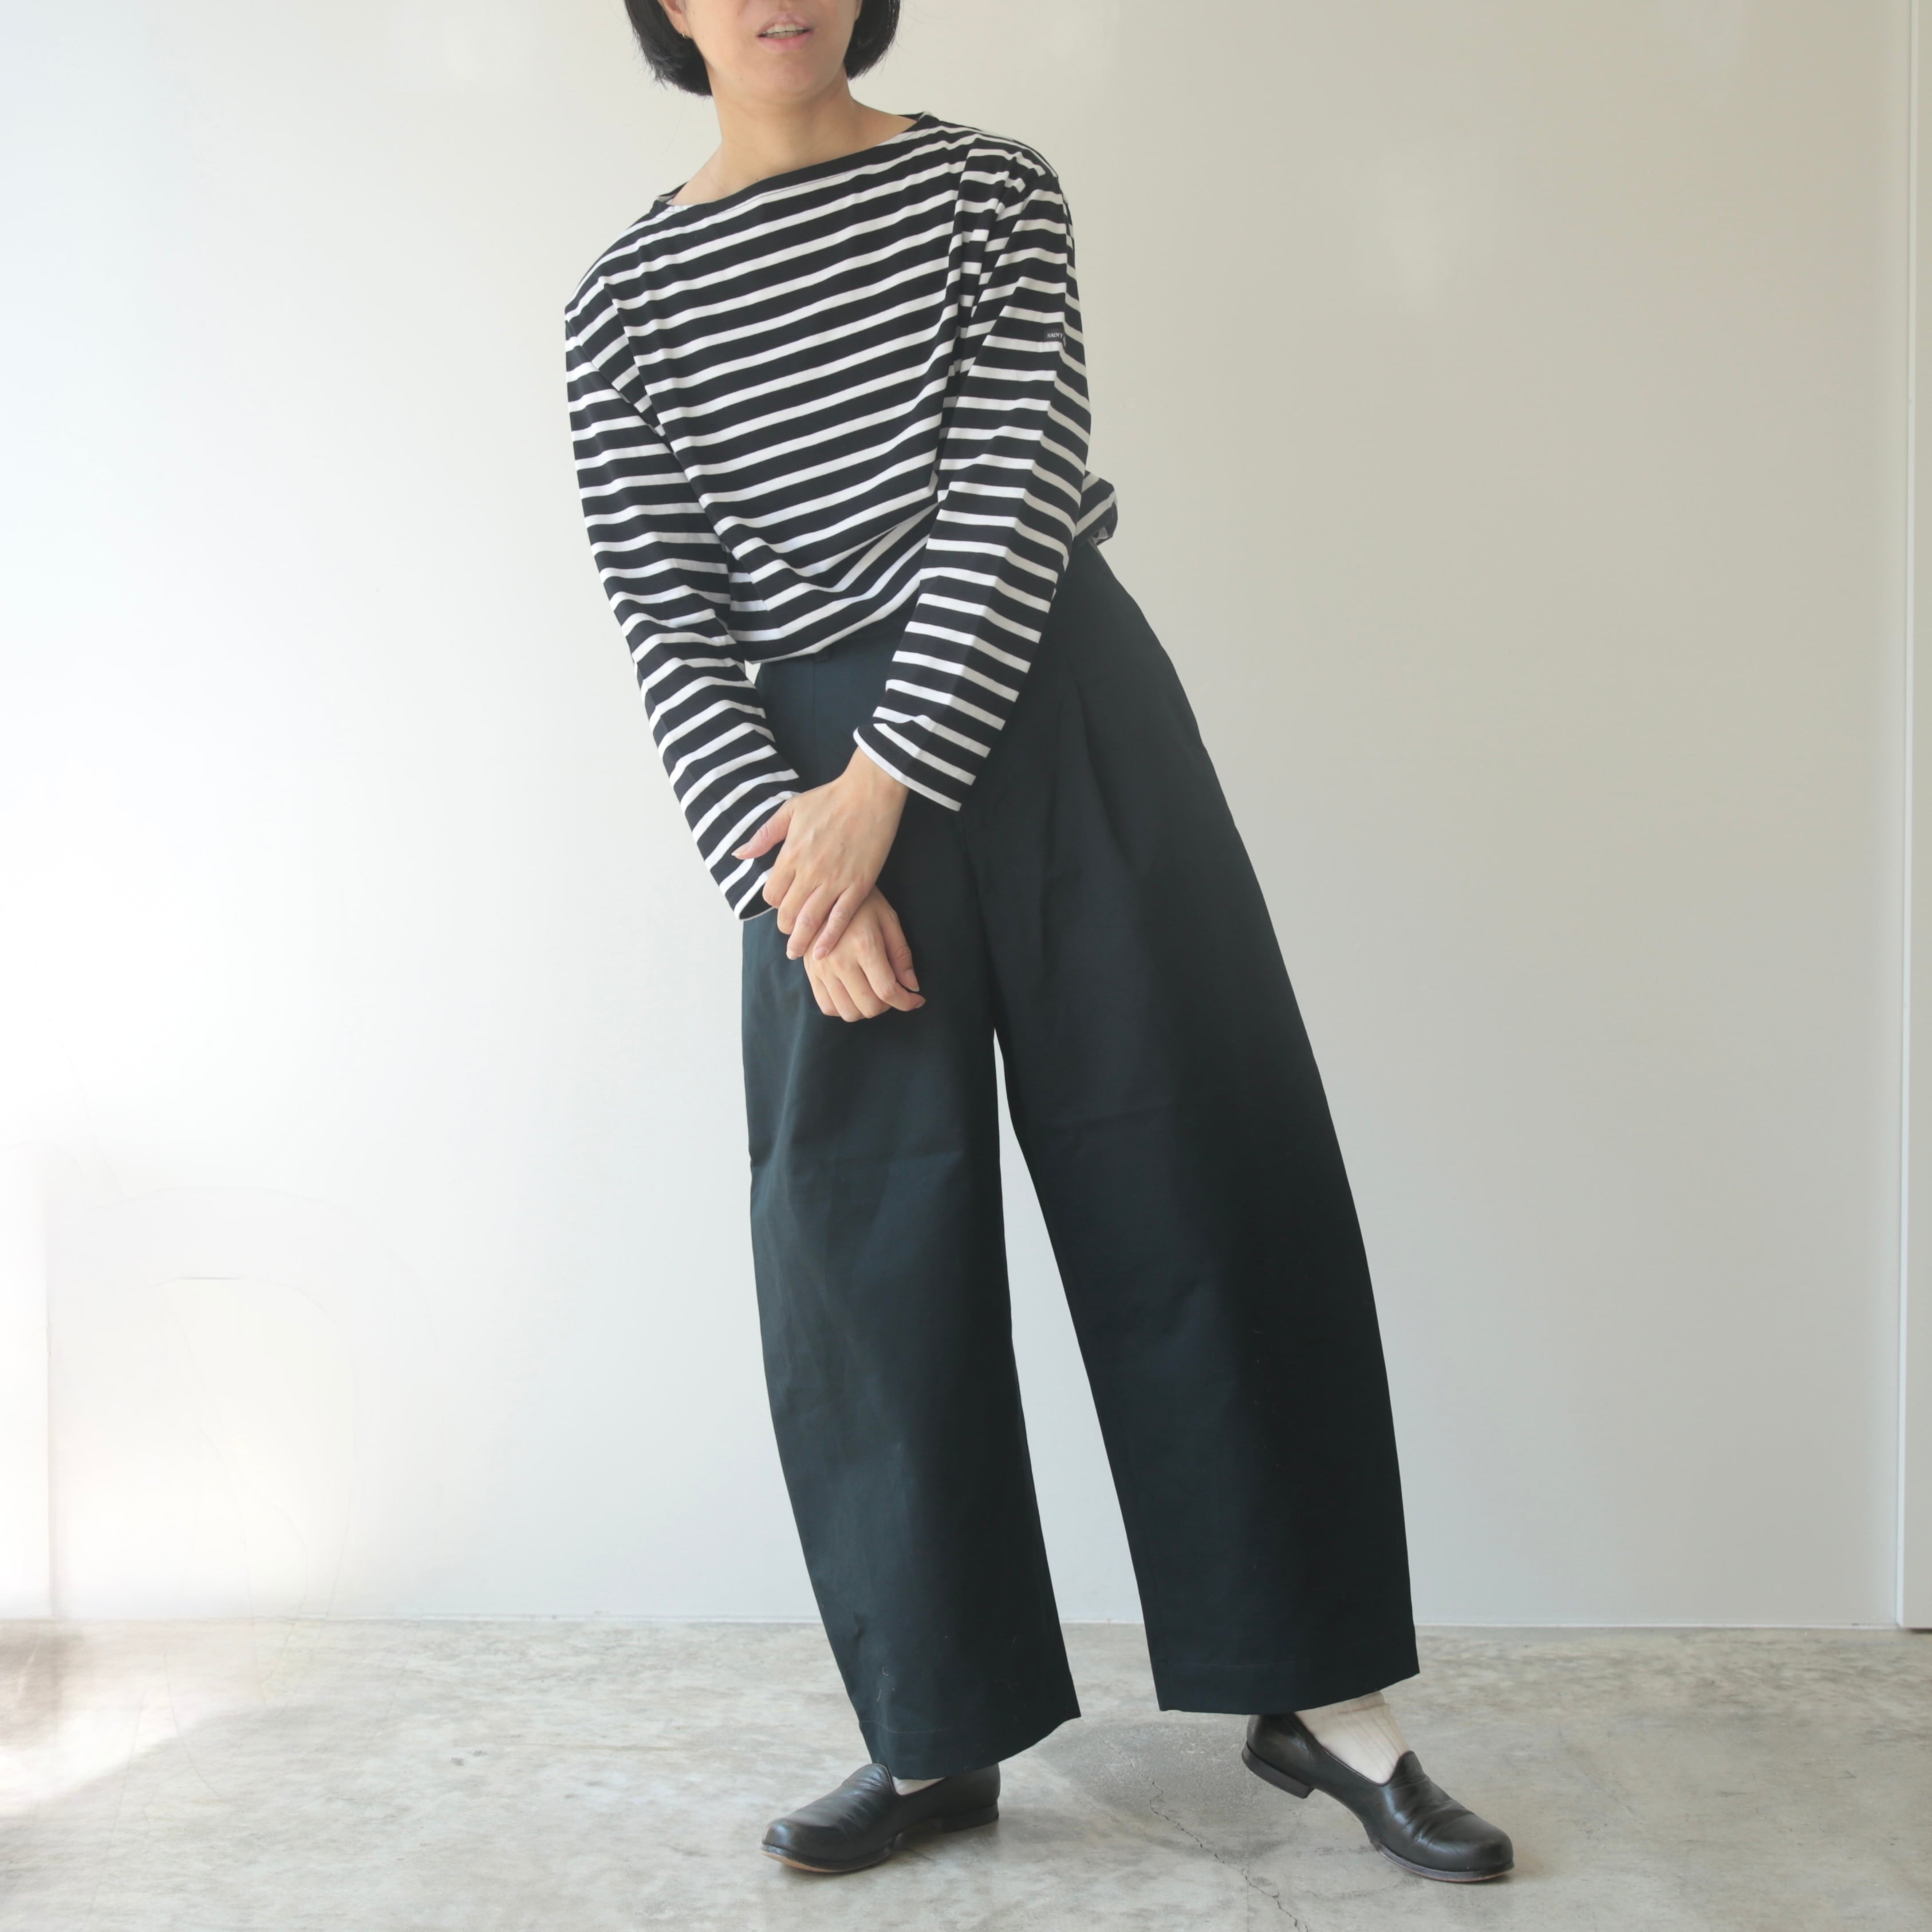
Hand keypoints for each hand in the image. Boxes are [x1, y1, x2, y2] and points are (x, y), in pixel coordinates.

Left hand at [734, 747, 907, 959]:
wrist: (869, 793)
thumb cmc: (829, 798)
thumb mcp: (790, 810)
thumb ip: (764, 835)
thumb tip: (740, 854)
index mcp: (790, 854)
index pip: (771, 894)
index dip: (773, 903)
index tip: (781, 903)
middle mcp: (809, 871)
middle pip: (787, 912)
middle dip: (785, 926)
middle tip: (789, 931)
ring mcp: (834, 880)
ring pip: (810, 921)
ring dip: (801, 940)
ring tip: (798, 951)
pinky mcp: (859, 885)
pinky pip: (840, 919)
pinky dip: (829, 938)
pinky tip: (822, 952)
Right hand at [802, 889, 923, 1021]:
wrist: (823, 891)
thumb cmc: (863, 903)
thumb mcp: (888, 919)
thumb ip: (901, 955)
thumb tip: (911, 986)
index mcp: (864, 946)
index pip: (887, 991)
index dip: (906, 1002)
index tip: (916, 1000)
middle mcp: (840, 961)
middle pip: (868, 1007)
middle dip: (888, 1006)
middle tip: (893, 991)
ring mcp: (822, 969)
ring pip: (848, 1012)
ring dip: (866, 1009)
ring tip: (873, 992)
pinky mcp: (811, 973)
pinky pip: (827, 1006)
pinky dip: (844, 1008)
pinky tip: (854, 993)